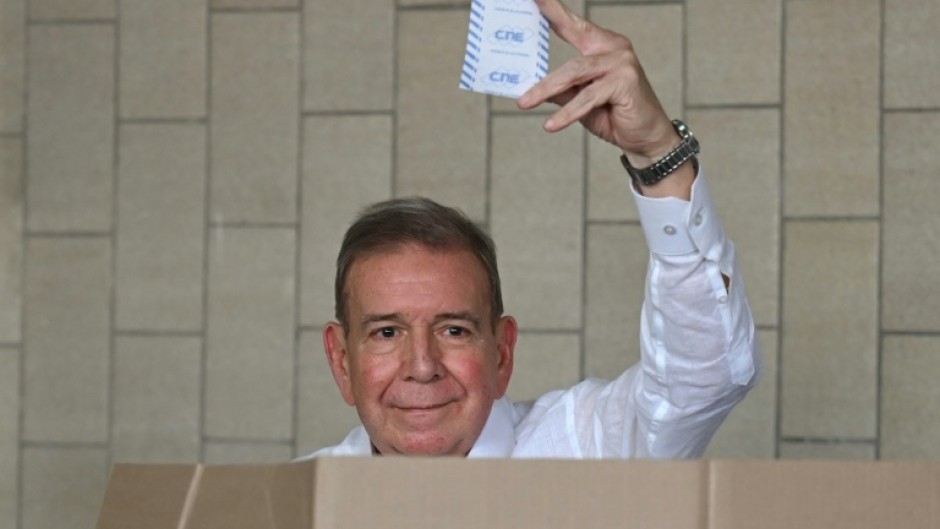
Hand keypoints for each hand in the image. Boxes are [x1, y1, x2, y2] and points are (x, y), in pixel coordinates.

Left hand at [518, 0, 682, 171]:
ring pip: (575, 75)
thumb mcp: (579, 101)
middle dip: (542, 78)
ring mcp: (622, 63)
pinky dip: (567, 113)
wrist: (645, 137)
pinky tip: (551, 124)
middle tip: (518, 90)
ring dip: (547, 91)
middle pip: (570, 61)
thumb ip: (560, 89)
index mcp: (603, 45)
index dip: (552, 10)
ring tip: (525, 104)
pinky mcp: (625, 81)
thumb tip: (530, 86)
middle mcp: (614, 48)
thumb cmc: (614, 115)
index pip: (572, 25)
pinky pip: (588, 97)